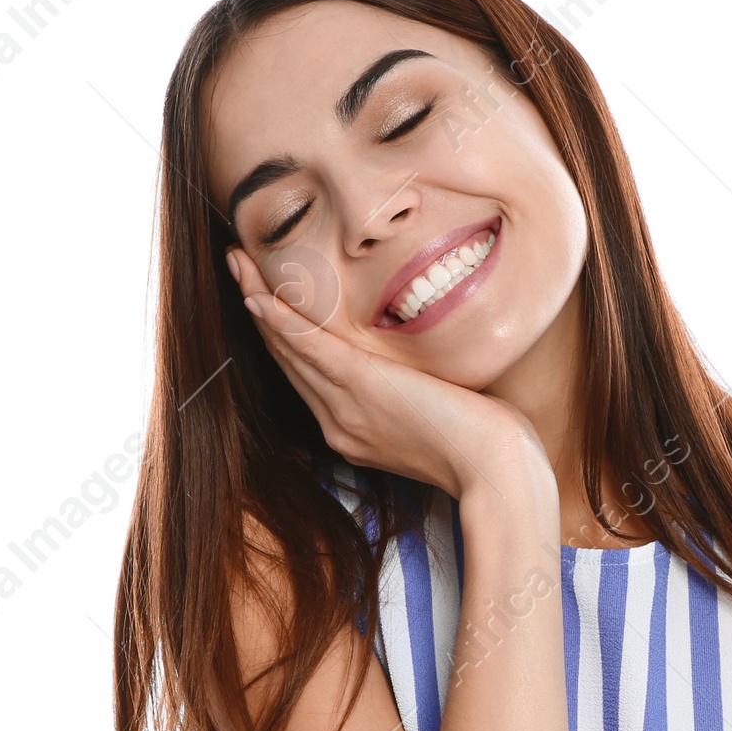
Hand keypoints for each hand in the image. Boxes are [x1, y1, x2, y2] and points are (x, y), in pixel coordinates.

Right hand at [227, 244, 550, 500]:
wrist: (493, 468)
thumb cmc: (482, 443)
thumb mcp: (438, 415)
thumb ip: (413, 395)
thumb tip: (418, 374)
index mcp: (353, 430)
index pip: (307, 374)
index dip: (282, 332)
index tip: (266, 295)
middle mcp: (339, 424)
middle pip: (287, 358)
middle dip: (258, 307)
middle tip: (238, 264)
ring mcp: (346, 409)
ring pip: (289, 348)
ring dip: (258, 300)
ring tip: (238, 262)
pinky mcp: (362, 388)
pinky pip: (310, 348)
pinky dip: (281, 321)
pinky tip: (258, 297)